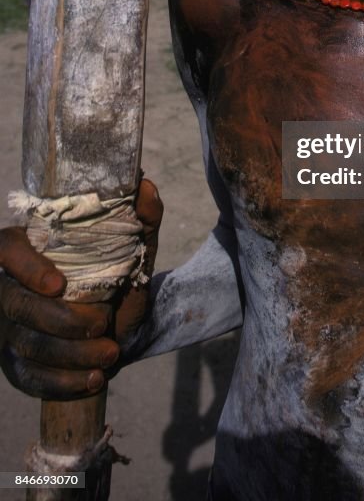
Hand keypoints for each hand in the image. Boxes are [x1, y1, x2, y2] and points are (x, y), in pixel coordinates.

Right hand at [0, 179, 162, 399]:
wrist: (120, 328)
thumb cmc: (119, 280)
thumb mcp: (135, 252)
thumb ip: (141, 220)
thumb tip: (145, 186)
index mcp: (31, 249)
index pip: (6, 250)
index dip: (25, 267)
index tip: (59, 284)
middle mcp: (10, 287)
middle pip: (16, 304)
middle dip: (62, 321)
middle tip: (102, 325)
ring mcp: (9, 328)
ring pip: (26, 344)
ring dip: (71, 354)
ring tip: (110, 354)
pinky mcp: (16, 363)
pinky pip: (29, 378)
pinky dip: (63, 382)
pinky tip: (92, 379)